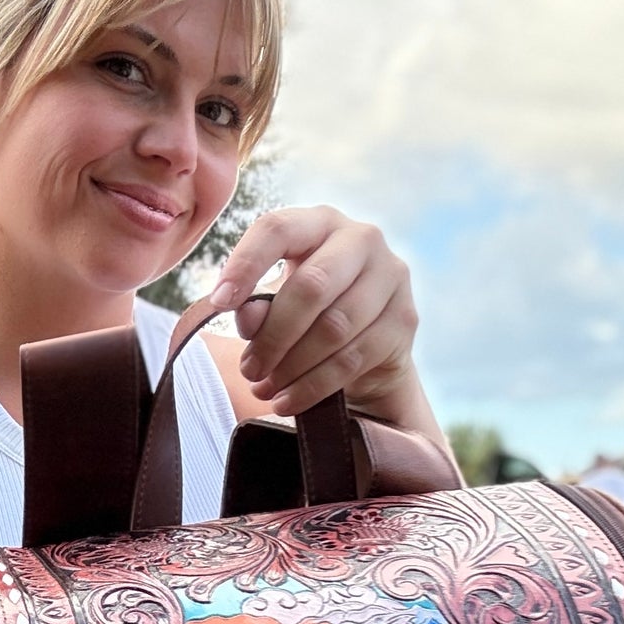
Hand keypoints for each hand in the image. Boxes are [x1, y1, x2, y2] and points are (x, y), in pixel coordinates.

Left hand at [210, 206, 435, 438]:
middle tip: (248, 369)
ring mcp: (391, 276)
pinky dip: (314, 386)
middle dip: (273, 336)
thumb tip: (246, 315)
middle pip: (311, 286)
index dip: (245, 264)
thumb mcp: (276, 306)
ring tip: (264, 389)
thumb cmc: (310, 315)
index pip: (278, 229)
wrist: (367, 348)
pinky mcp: (405, 318)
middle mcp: (362, 239)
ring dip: (292, 366)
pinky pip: (353, 358)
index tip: (219, 302)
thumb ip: (257, 308)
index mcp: (320, 222)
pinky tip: (289, 401)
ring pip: (334, 327)